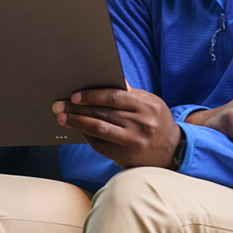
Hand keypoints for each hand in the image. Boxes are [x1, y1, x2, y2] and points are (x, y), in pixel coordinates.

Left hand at [53, 86, 181, 168]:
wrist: (174, 150)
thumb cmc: (156, 121)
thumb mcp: (151, 103)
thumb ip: (130, 93)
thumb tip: (108, 76)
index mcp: (146, 106)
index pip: (114, 97)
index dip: (92, 95)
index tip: (74, 95)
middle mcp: (141, 124)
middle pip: (102, 113)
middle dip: (77, 108)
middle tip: (59, 105)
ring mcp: (134, 141)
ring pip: (99, 129)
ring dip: (77, 122)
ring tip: (62, 117)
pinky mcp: (126, 156)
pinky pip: (100, 145)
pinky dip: (87, 136)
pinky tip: (77, 129)